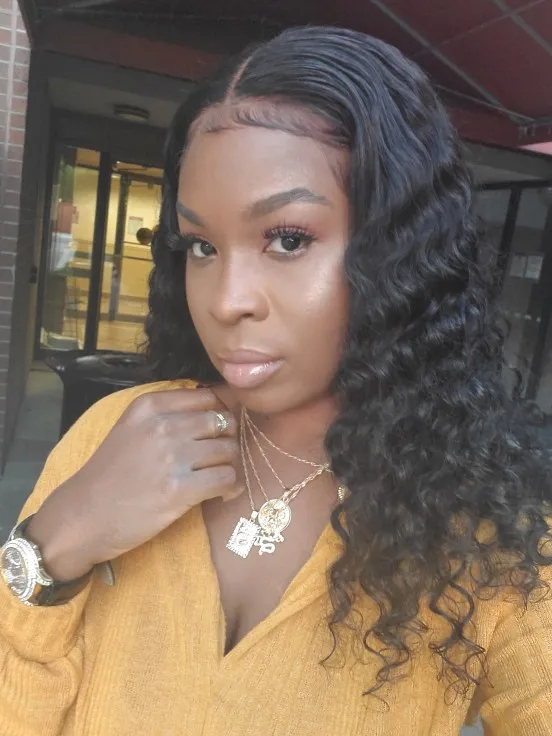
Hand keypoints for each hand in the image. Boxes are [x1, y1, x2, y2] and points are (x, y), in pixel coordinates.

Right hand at [27, 388, 241, 579]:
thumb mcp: (131, 428)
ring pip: (228, 449)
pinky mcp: (180, 489)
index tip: (217, 431)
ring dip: (230, 464)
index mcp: (150, 405)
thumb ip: (168, 415)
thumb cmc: (110, 473)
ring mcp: (172, 457)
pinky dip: (230, 487)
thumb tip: (218, 410)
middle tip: (221, 457)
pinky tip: (223, 494)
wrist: (83, 515)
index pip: (208, 396)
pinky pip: (226, 478)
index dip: (220, 413)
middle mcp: (162, 425)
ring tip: (219, 477)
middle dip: (228, 439)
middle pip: (223, 421)